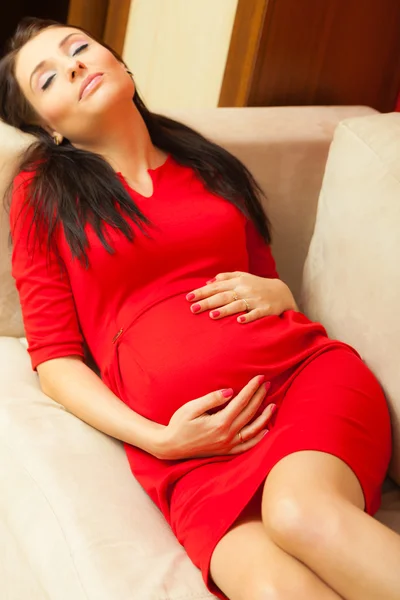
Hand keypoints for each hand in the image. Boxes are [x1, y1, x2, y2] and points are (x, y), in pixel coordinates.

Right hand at [156, 375, 275, 459]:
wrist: (170, 446)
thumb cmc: (179, 424)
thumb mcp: (191, 408)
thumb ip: (211, 399)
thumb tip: (230, 392)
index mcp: (219, 422)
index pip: (241, 402)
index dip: (252, 388)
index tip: (260, 378)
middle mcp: (227, 435)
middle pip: (249, 413)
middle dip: (260, 397)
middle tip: (267, 384)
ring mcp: (227, 445)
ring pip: (252, 430)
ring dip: (264, 417)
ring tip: (273, 405)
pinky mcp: (225, 451)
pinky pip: (247, 446)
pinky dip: (258, 439)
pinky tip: (265, 430)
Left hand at [186, 272, 297, 323]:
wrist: (282, 292)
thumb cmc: (258, 285)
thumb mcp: (243, 277)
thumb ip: (225, 277)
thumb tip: (208, 282)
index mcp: (238, 282)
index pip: (216, 287)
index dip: (202, 292)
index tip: (188, 298)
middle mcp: (245, 290)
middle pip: (223, 296)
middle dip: (208, 302)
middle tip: (193, 309)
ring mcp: (255, 300)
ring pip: (237, 305)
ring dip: (225, 310)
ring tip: (212, 316)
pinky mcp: (265, 310)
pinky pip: (256, 314)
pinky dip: (248, 317)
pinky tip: (239, 322)